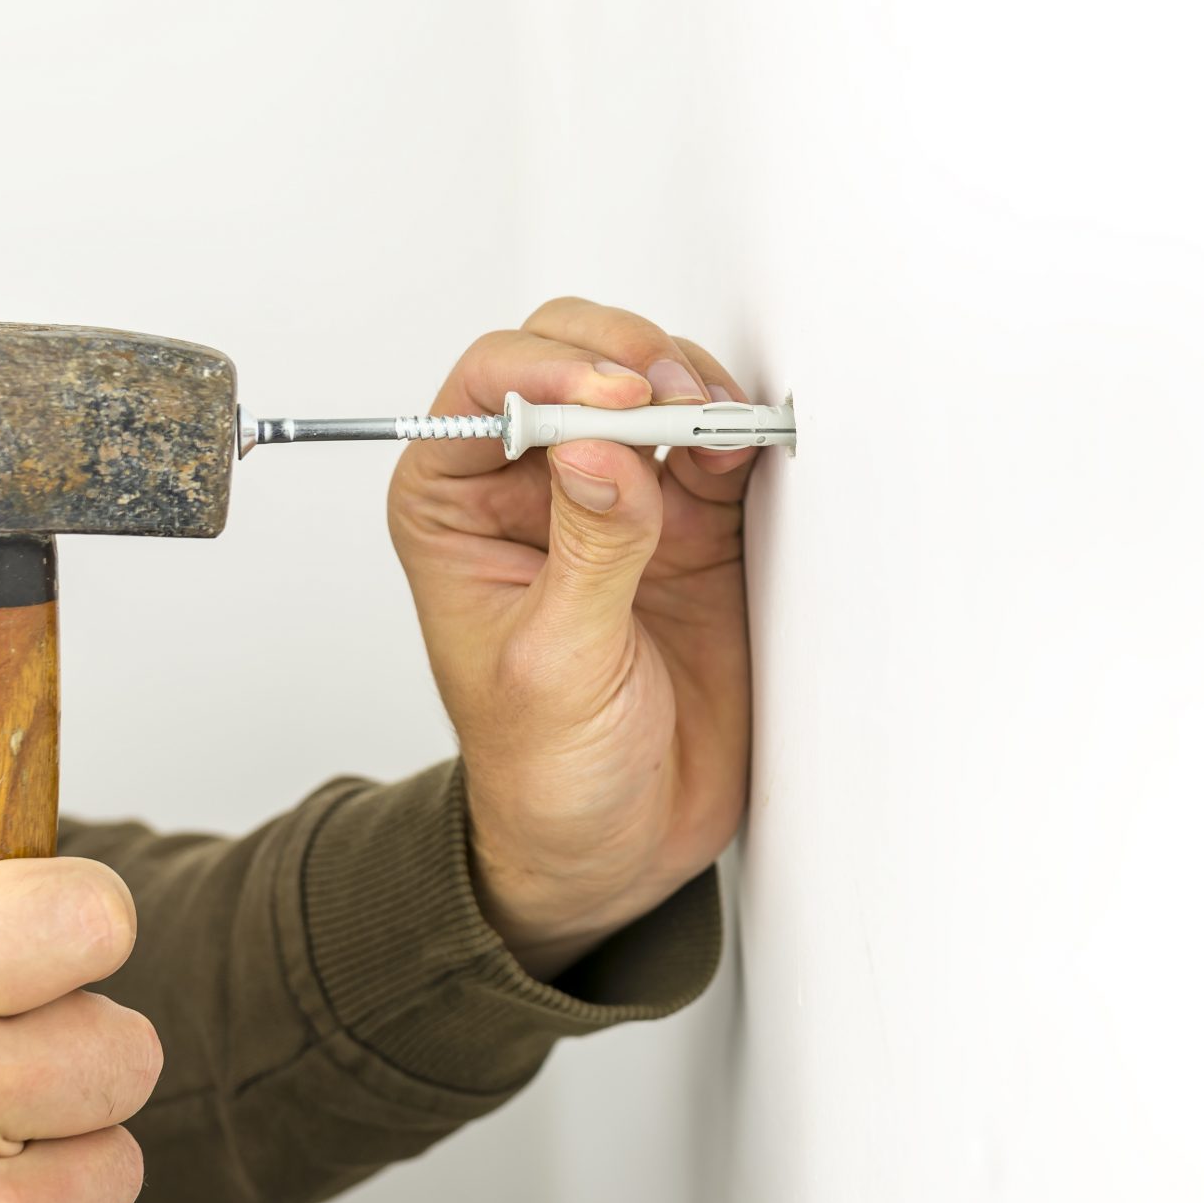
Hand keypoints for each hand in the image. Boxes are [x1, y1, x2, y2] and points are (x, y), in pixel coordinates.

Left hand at [389, 297, 759, 978]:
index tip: (614, 401)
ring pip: (648, 386)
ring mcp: (618, 499)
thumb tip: (596, 450)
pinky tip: (745, 447)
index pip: (489, 389)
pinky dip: (737, 432)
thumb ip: (587, 552)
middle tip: (672, 398)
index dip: (552, 373)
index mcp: (458, 508)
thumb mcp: (557, 665)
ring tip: (717, 425)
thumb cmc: (547, 768)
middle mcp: (533, 487)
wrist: (619, 841)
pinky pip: (716, 445)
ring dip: (688, 386)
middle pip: (568, 360)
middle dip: (624, 362)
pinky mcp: (693, 523)